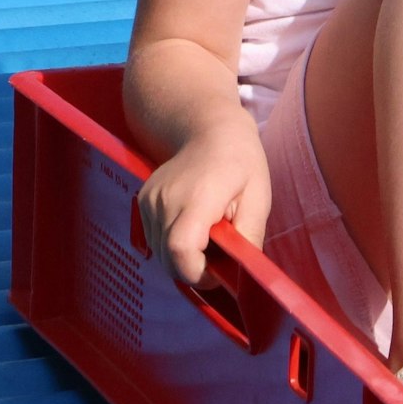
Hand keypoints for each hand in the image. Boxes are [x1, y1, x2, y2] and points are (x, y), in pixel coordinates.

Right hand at [135, 115, 270, 284]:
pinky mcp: (143, 201)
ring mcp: (150, 200)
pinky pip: (154, 239)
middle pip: (168, 259)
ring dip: (182, 258)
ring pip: (159, 253)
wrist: (209, 128)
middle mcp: (166, 199)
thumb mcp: (258, 198)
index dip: (198, 273)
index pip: (181, 250)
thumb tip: (243, 275)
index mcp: (198, 197)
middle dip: (194, 270)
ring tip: (208, 238)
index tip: (219, 273)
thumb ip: (249, 237)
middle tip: (218, 258)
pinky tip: (194, 228)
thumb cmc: (240, 161)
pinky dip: (172, 245)